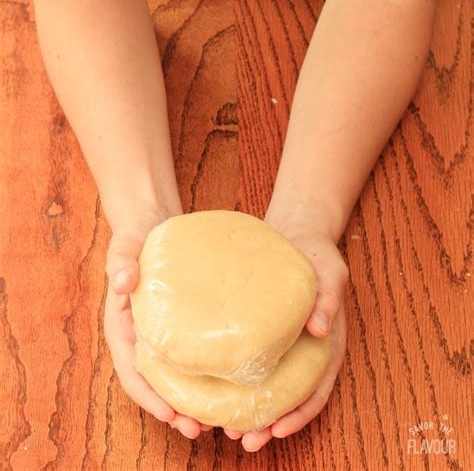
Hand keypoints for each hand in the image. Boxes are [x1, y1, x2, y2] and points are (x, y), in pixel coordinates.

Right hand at [103, 211, 210, 438]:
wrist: (151, 226)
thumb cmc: (134, 239)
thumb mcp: (124, 248)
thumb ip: (121, 263)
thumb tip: (123, 283)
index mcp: (123, 327)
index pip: (132, 371)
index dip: (149, 397)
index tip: (170, 416)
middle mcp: (141, 336)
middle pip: (154, 382)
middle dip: (173, 409)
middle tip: (199, 429)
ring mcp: (162, 331)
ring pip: (173, 374)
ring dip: (190, 398)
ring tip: (216, 417)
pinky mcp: (182, 323)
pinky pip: (190, 354)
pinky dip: (201, 374)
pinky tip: (223, 380)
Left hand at [223, 218, 347, 450]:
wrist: (297, 236)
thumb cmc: (318, 255)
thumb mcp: (331, 272)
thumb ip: (329, 298)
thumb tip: (320, 329)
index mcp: (325, 345)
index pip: (316, 389)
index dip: (299, 414)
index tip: (276, 430)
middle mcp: (303, 350)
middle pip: (288, 396)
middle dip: (267, 422)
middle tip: (242, 440)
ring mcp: (281, 342)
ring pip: (267, 385)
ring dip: (249, 409)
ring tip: (223, 426)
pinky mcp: (260, 329)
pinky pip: (250, 359)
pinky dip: (236, 379)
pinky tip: (215, 386)